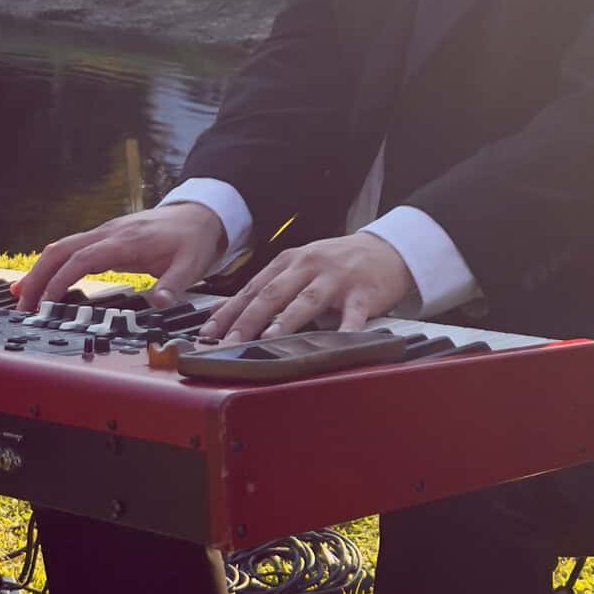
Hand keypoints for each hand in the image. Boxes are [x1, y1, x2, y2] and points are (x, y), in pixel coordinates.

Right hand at [14, 201, 225, 309]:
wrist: (199, 213)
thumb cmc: (193, 239)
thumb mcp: (192, 264)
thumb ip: (174, 284)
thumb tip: (158, 304)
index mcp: (126, 241)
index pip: (83, 258)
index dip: (61, 280)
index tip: (46, 302)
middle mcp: (109, 233)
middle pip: (61, 250)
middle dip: (37, 276)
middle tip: (22, 305)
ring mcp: (104, 234)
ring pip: (61, 248)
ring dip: (39, 271)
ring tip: (22, 298)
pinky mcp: (105, 239)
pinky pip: (71, 249)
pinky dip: (52, 265)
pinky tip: (41, 283)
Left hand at [198, 230, 418, 342]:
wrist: (386, 250)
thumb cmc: (337, 264)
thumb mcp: (299, 268)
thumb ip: (267, 288)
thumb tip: (226, 312)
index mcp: (289, 262)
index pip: (252, 288)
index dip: (228, 311)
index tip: (208, 333)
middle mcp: (309, 266)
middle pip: (272, 294)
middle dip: (247, 320)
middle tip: (228, 343)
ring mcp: (336, 279)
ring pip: (306, 301)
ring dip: (286, 321)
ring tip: (269, 340)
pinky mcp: (363, 292)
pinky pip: (353, 314)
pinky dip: (346, 329)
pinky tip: (339, 343)